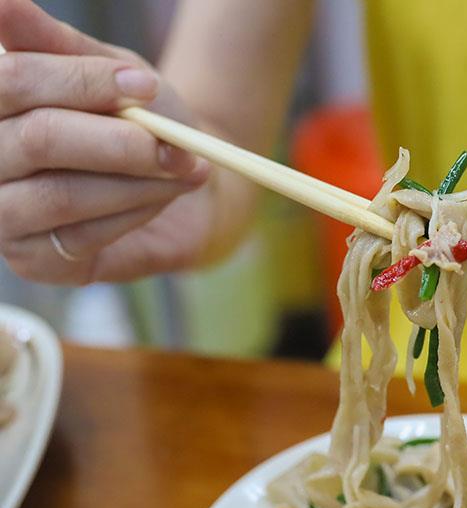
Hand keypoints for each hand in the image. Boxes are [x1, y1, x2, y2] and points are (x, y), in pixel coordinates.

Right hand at [0, 0, 212, 283]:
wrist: (188, 184)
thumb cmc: (143, 120)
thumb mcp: (112, 74)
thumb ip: (60, 47)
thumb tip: (4, 5)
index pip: (12, 82)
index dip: (80, 82)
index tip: (144, 84)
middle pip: (37, 139)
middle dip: (119, 141)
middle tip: (177, 141)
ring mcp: (4, 219)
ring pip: (62, 194)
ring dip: (135, 180)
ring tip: (184, 168)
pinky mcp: (36, 263)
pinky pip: (84, 235)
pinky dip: (134, 211)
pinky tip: (162, 198)